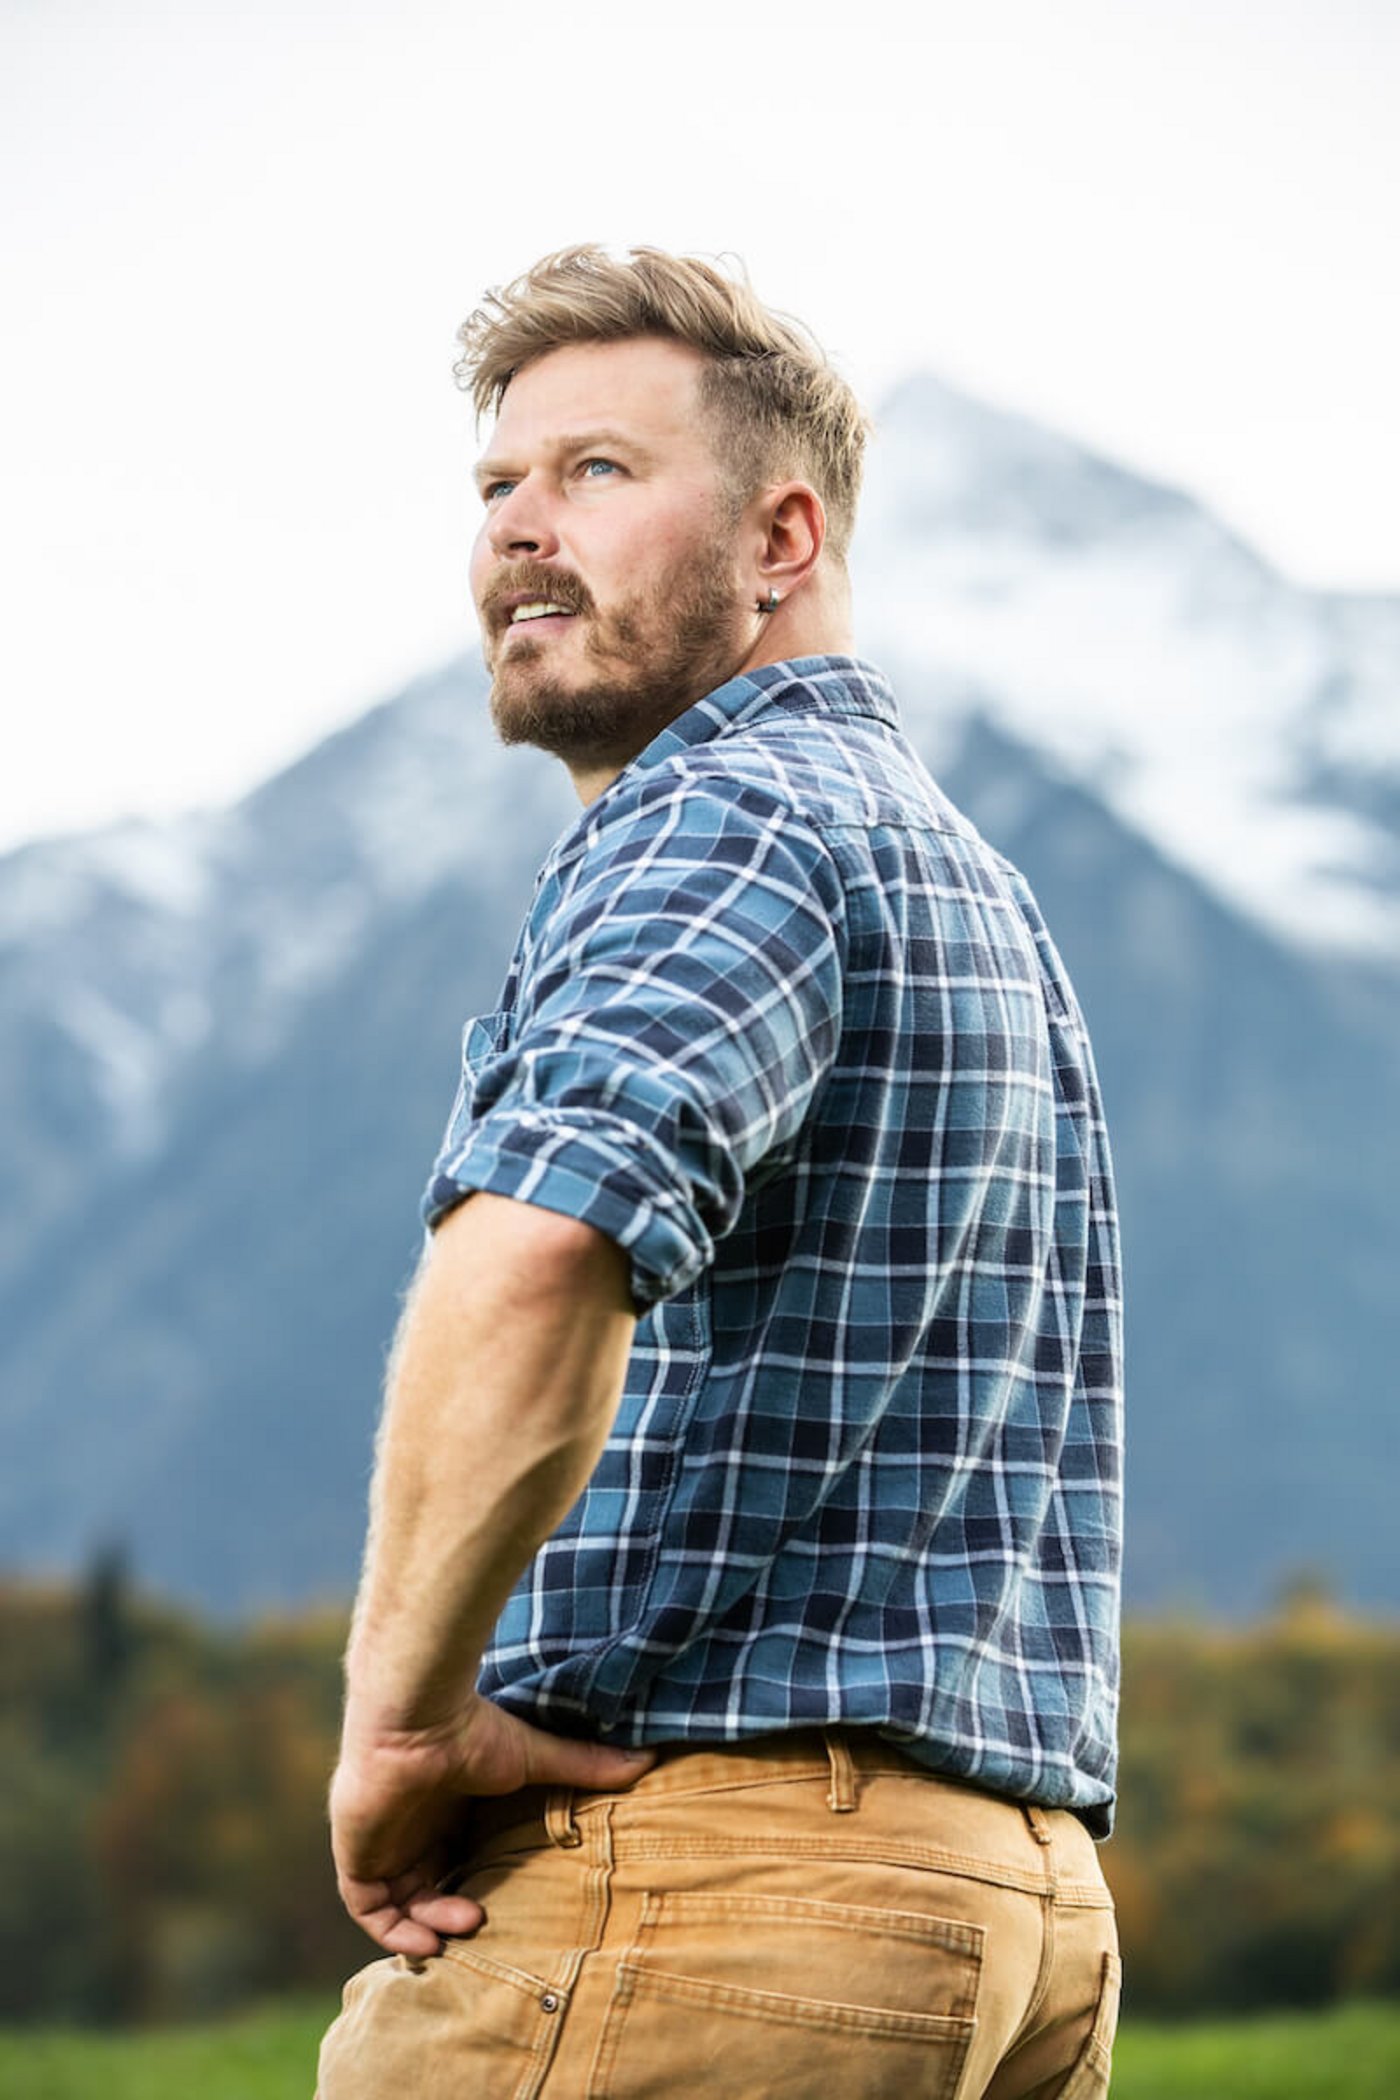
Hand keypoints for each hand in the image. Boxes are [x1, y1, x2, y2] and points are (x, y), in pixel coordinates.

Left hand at [329, 1695, 655, 1956]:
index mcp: (446, 1810)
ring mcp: (381, 1844)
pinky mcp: (356, 1856)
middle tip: (484, 1923)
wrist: (416, 1718)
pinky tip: (425, 1940)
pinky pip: (368, 1909)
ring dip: (430, 1925)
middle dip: (454, 1915)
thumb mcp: (534, 1757)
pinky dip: (393, 1931)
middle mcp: (412, 1829)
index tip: (506, 1908)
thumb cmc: (472, 1730)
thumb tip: (646, 1759)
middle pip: (428, 1890)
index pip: (457, 1863)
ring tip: (464, 1924)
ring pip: (401, 1905)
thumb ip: (583, 1765)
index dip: (475, 1890)